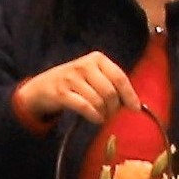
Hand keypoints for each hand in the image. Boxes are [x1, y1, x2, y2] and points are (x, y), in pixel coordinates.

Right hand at [15, 53, 134, 133]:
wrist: (42, 87)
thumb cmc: (75, 82)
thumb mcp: (93, 75)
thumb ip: (111, 83)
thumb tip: (133, 102)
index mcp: (97, 59)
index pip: (119, 77)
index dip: (129, 94)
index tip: (135, 108)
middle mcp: (84, 65)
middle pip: (110, 91)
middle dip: (115, 107)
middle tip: (112, 114)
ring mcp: (71, 78)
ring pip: (98, 101)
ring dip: (104, 114)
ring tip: (103, 117)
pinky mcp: (61, 93)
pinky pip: (85, 107)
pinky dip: (94, 116)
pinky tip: (97, 119)